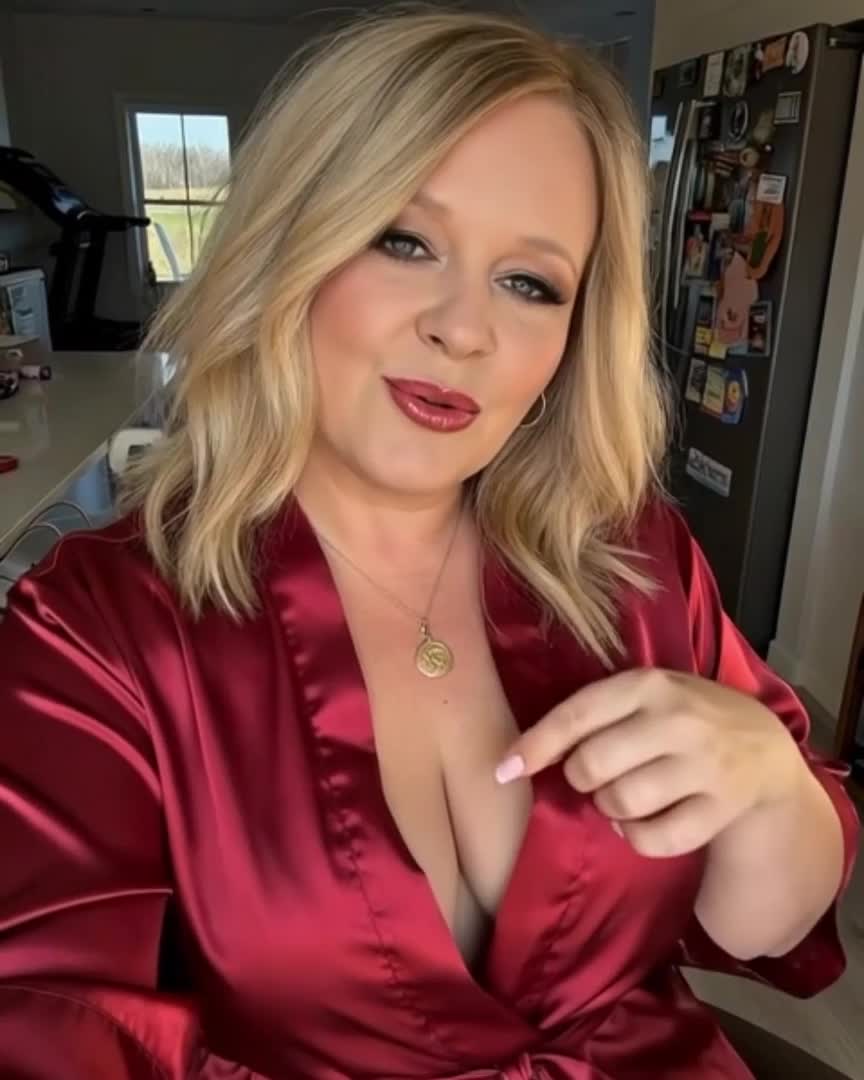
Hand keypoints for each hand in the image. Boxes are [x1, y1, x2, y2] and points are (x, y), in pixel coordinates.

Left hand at [495, 668, 804, 857]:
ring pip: (621, 803)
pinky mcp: (722, 808)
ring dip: (609, 808)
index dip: (536, 745)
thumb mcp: (645, 695)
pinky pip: (654, 839)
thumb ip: (594, 714)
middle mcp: (677, 720)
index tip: (504, 770)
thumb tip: (519, 756)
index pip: (577, 715)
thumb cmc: (683, 715)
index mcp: (648, 684)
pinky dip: (637, 838)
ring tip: (623, 796)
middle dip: (582, 778)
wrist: (762, 746)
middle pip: (592, 765)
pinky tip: (643, 822)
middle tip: (597, 775)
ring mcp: (704, 765)